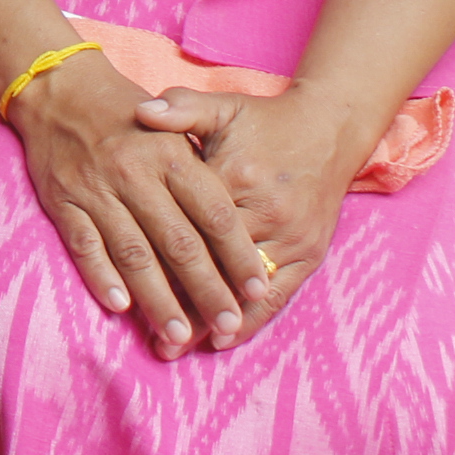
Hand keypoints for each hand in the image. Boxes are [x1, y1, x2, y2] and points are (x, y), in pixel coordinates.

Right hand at [8, 52, 273, 357]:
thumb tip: (239, 229)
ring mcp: (97, 191)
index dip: (238, 256)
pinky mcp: (63, 202)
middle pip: (179, 243)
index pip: (215, 214)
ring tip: (178, 334)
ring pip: (133, 253)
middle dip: (206, 290)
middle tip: (227, 326)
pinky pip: (84, 245)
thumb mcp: (176, 126)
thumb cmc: (127, 114)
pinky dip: (101, 276)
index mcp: (171, 156)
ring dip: (157, 297)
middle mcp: (136, 175)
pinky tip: (120, 305)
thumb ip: (204, 173)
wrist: (59, 87)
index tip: (257, 291)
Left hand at [131, 81, 379, 343]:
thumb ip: (180, 109)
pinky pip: (280, 294)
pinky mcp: (311, 253)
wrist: (328, 129)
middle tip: (149, 333)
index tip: (125, 280)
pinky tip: (223, 340)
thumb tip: (141, 111)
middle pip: (212, 263)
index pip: (187, 224)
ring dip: (211, 319)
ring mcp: (291, 237)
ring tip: (176, 347)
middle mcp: (266, 212)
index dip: (157, 254)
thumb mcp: (221, 107)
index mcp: (236, 175)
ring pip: (243, 288)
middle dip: (179, 298)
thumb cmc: (263, 121)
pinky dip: (251, 320)